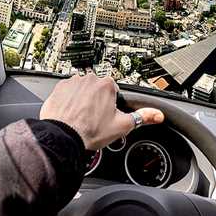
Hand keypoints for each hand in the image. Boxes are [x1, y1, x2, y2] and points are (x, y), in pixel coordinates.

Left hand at [39, 74, 163, 149]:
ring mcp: (72, 83)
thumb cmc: (90, 131)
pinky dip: (68, 102)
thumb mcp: (122, 126)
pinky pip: (66, 93)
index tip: (106, 114)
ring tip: (81, 117)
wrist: (64, 136)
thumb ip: (142, 117)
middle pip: (97, 89)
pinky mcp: (58, 89)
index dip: (111, 104)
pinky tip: (70, 115)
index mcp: (106, 85)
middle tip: (94, 118)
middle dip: (97, 101)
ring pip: (81, 90)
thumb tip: (157, 115)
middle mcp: (89, 80)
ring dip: (82, 100)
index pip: (113, 90)